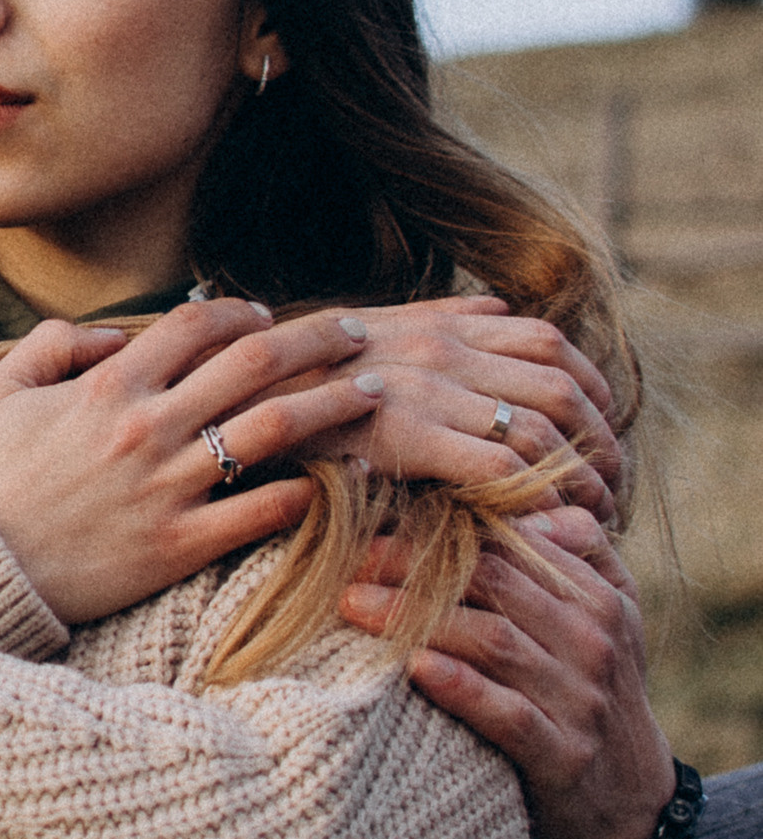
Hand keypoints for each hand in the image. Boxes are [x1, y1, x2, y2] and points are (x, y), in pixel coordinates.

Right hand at [0, 300, 384, 627]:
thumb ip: (51, 347)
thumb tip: (111, 336)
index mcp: (110, 387)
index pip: (197, 324)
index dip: (240, 311)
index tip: (266, 316)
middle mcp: (148, 427)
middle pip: (256, 363)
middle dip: (317, 339)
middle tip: (357, 333)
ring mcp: (169, 487)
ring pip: (274, 429)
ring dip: (333, 404)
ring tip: (373, 393)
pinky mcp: (179, 545)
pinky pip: (261, 511)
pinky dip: (305, 492)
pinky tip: (336, 481)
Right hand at [299, 297, 621, 517]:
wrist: (227, 401)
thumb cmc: (291, 379)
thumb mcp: (364, 331)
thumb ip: (434, 319)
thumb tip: (497, 308)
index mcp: (438, 327)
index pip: (550, 346)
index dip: (594, 393)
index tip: (604, 438)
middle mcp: (436, 352)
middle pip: (560, 390)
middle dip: (601, 446)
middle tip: (610, 494)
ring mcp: (419, 393)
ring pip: (539, 432)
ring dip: (578, 481)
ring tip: (588, 522)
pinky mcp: (400, 441)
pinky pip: (498, 471)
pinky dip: (534, 500)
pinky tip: (541, 530)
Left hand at [338, 504, 673, 838]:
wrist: (633, 802)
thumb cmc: (593, 692)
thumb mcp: (606, 619)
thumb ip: (576, 555)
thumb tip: (522, 509)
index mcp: (598, 597)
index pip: (510, 544)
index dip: (438, 528)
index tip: (374, 520)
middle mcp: (593, 640)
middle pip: (492, 581)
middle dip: (412, 564)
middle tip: (348, 558)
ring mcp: (581, 699)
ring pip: (493, 640)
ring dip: (416, 618)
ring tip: (352, 604)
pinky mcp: (564, 754)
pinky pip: (508, 713)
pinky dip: (460, 687)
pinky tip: (412, 668)